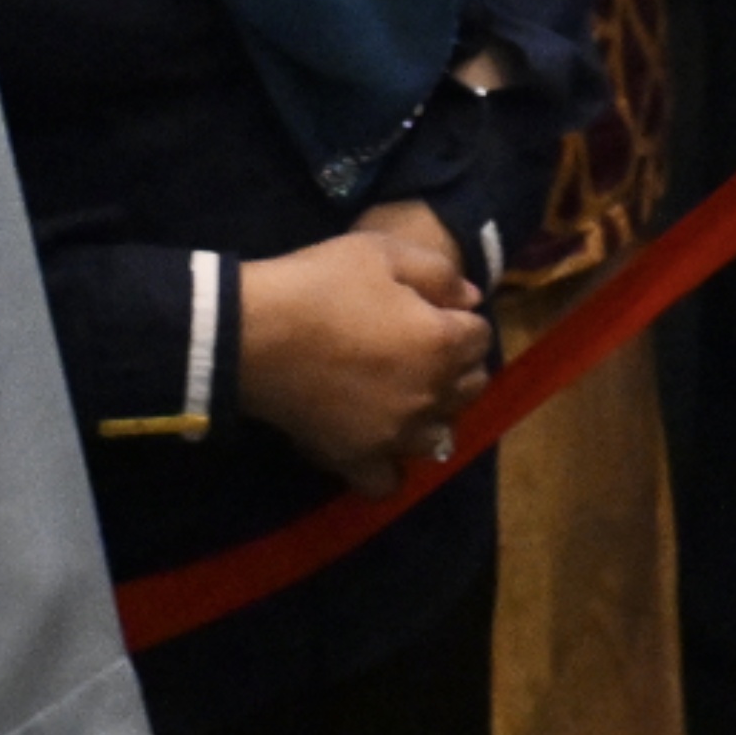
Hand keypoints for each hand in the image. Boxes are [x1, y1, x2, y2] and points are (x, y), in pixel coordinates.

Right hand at [233, 205, 493, 489]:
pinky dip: (389, 464)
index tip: (431, 310)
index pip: (480, 336)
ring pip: (440, 436)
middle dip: (456, 365)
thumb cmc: (320, 284)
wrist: (255, 333)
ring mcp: (395, 435)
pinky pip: (389, 481)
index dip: (459, 319)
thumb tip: (471, 300)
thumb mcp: (383, 253)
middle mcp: (429, 397)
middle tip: (420, 347)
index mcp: (442, 343)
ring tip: (403, 396)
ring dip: (431, 415)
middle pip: (470, 388)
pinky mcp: (357, 459)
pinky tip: (376, 441)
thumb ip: (439, 273)